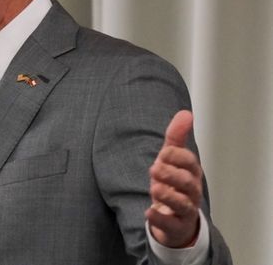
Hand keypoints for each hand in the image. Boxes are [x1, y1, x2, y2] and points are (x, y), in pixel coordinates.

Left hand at [146, 110, 201, 247]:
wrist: (175, 219)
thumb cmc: (174, 185)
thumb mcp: (172, 160)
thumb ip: (176, 137)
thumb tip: (186, 113)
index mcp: (191, 173)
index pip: (189, 162)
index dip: (177, 156)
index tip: (163, 153)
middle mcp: (192, 192)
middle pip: (187, 182)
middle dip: (171, 174)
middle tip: (154, 169)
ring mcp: (185, 210)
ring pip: (182, 203)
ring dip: (167, 194)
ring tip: (154, 188)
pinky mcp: (176, 226)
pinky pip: (171, 223)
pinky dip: (159, 217)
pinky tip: (149, 211)